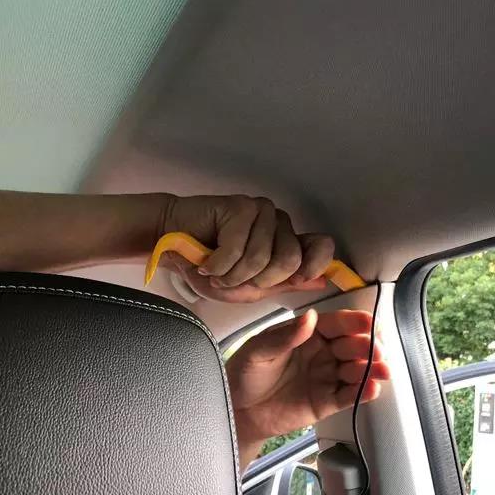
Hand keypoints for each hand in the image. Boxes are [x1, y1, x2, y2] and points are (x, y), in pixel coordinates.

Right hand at [161, 195, 334, 301]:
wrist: (172, 245)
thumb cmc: (210, 267)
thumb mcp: (251, 288)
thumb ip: (285, 284)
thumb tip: (320, 282)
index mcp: (287, 243)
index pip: (322, 246)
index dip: (315, 266)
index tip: (296, 280)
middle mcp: (280, 225)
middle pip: (290, 260)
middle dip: (259, 280)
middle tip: (236, 280)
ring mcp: (263, 212)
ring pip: (262, 257)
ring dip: (232, 275)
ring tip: (216, 270)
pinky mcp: (242, 206)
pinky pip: (238, 248)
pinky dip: (218, 265)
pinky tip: (207, 260)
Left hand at [226, 309, 389, 468]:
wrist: (237, 412)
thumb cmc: (245, 374)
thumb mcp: (258, 350)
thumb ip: (285, 336)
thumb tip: (310, 317)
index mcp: (308, 334)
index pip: (336, 324)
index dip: (354, 323)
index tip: (369, 323)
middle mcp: (322, 353)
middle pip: (352, 346)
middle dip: (368, 346)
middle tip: (377, 350)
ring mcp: (326, 377)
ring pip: (355, 370)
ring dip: (371, 369)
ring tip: (382, 370)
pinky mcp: (326, 402)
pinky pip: (348, 395)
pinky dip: (362, 392)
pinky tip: (372, 388)